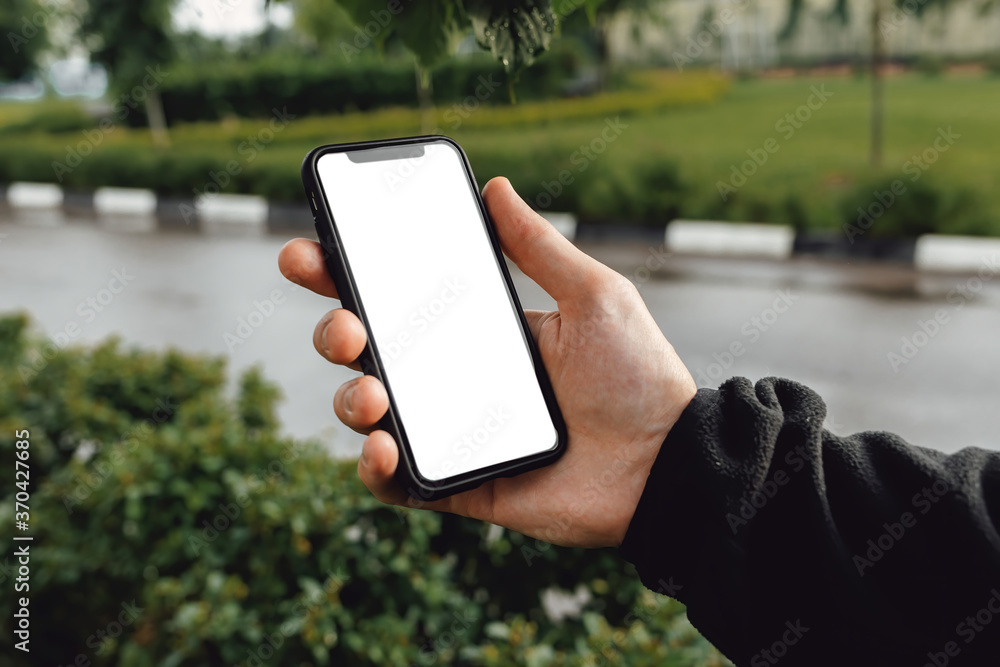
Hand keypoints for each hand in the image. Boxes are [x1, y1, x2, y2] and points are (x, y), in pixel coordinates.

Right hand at [278, 177, 695, 547]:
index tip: (309, 253)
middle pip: (368, 353)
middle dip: (333, 331)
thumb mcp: (594, 295)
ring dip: (350, 398)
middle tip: (344, 324)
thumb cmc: (640, 377)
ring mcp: (452, 433)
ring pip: (370, 413)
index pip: (398, 299)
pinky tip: (383, 448)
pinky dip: (374, 469)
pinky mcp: (459, 486)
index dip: (345, 278)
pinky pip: (397, 483)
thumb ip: (539, 246)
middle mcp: (455, 379)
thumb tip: (495, 188)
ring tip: (373, 391)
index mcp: (480, 331)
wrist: (668, 465)